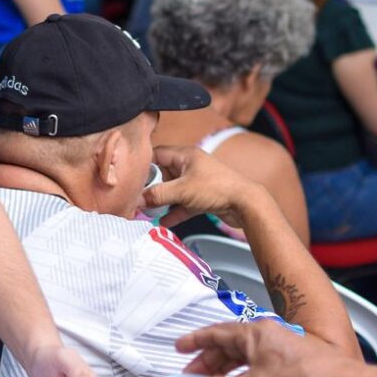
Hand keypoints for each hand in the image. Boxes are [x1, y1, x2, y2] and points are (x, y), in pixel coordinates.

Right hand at [145, 145, 263, 231]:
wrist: (247, 204)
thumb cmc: (218, 188)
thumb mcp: (182, 190)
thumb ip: (157, 195)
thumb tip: (136, 201)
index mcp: (185, 155)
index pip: (156, 154)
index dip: (142, 164)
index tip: (129, 178)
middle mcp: (190, 166)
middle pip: (162, 174)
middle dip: (150, 188)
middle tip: (136, 199)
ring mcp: (196, 182)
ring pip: (172, 191)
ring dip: (161, 202)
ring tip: (146, 213)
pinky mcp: (202, 197)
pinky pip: (182, 204)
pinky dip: (173, 212)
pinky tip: (163, 223)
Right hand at [174, 322, 351, 376]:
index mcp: (255, 333)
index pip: (215, 334)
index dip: (195, 342)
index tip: (180, 348)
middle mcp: (267, 336)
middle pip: (227, 345)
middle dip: (207, 361)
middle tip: (191, 376)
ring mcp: (279, 348)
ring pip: (242, 356)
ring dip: (224, 370)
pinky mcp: (289, 363)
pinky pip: (255, 364)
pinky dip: (240, 375)